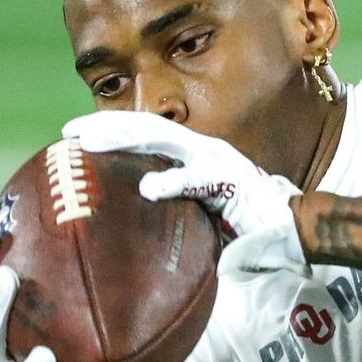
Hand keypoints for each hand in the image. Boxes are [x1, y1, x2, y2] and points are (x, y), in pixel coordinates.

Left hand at [60, 110, 308, 275]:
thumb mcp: (197, 219)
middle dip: (107, 126)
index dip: (111, 131)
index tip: (72, 137)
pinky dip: (175, 181)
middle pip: (148, 127)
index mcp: (194, 157)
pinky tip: (149, 187)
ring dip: (126, 138)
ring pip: (166, 138)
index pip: (147, 134)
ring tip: (91, 144)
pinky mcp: (234, 183)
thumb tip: (131, 230)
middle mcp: (203, 150)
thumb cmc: (245, 230)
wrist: (292, 235)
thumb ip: (170, 215)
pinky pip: (200, 180)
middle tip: (69, 132)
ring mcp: (219, 162)